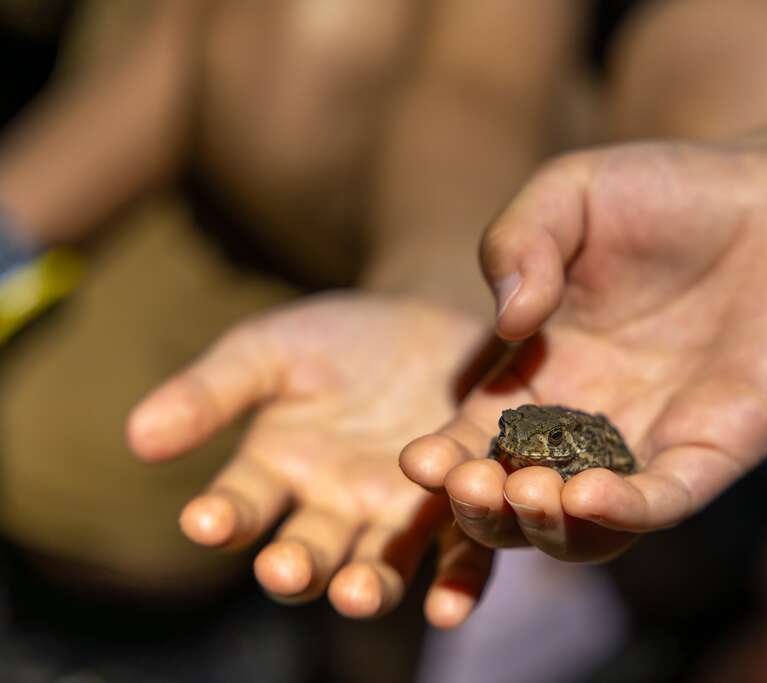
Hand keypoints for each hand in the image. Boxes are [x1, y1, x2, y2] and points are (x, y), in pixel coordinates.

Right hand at [127, 293, 491, 627]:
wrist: (426, 317)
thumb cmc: (337, 339)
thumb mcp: (271, 349)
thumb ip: (213, 391)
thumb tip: (138, 436)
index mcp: (278, 472)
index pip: (239, 508)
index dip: (221, 517)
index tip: (203, 520)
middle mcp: (334, 506)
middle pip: (309, 554)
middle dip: (296, 566)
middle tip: (286, 569)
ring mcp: (398, 514)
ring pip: (379, 567)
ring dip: (366, 587)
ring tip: (356, 592)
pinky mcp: (459, 509)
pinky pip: (460, 558)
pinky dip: (455, 586)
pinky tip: (449, 606)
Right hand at [401, 142, 766, 561]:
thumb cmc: (667, 190)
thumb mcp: (569, 195)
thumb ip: (517, 242)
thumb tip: (510, 320)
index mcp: (537, 372)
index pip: (473, 438)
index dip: (443, 460)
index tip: (418, 461)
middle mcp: (584, 422)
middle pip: (516, 500)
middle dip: (483, 510)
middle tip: (468, 487)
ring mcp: (647, 442)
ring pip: (584, 525)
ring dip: (546, 527)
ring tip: (527, 493)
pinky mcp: (711, 451)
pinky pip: (663, 501)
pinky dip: (624, 511)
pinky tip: (591, 495)